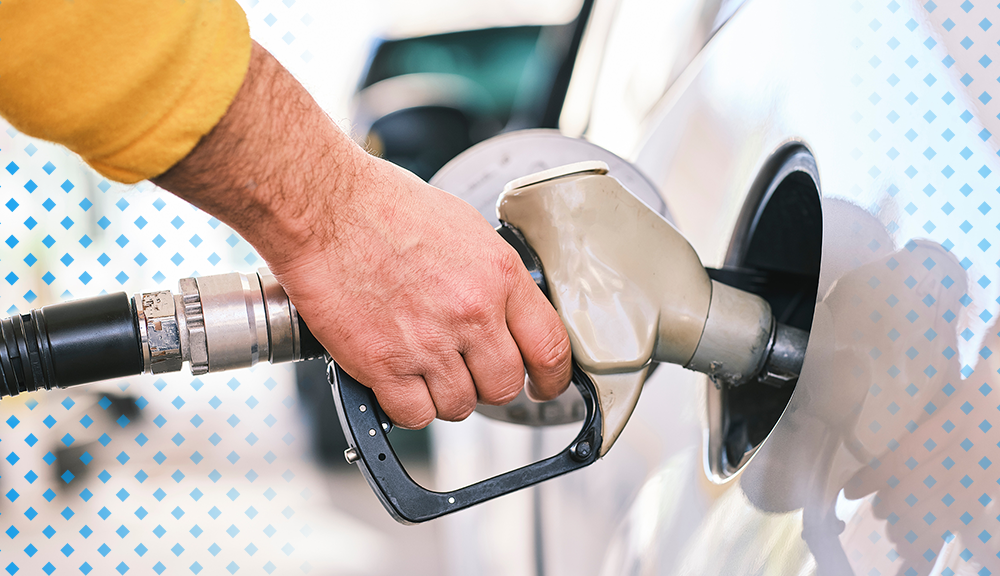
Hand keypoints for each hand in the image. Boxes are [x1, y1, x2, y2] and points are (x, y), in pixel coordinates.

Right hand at [154, 42, 571, 427]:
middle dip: (487, 385)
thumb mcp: (464, 228)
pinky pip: (414, 415)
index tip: (544, 387)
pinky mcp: (384, 365)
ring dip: (444, 395)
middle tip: (466, 370)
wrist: (325, 208)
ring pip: (459, 407)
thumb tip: (505, 309)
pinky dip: (406, 406)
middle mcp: (472, 314)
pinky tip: (396, 380)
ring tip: (422, 367)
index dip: (552, 379)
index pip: (551, 348)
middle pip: (504, 387)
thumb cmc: (385, 207)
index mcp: (499, 276)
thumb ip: (492, 276)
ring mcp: (429, 343)